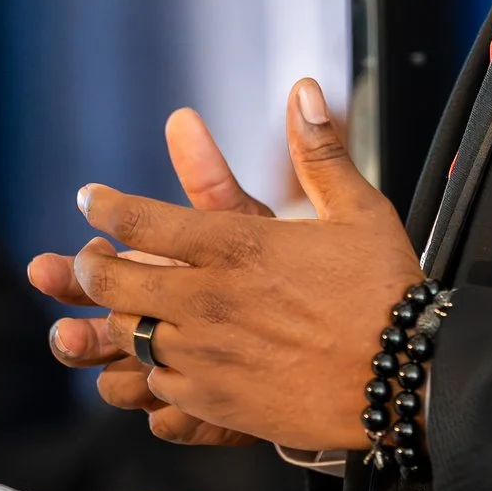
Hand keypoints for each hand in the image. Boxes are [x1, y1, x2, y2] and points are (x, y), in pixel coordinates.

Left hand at [29, 80, 420, 451]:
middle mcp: (207, 300)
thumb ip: (319, 150)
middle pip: (112, 282)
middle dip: (88, 267)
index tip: (90, 199)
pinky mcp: (215, 402)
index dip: (105, 207)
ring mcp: (205, 356)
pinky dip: (152, 370)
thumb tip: (304, 88)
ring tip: (119, 309)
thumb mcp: (356, 209)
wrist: (403, 377)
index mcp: (234, 246)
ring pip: (127, 337)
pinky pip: (156, 386)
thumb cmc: (383, 289)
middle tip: (88, 258)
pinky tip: (165, 359)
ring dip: (116, 320)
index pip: (140, 221)